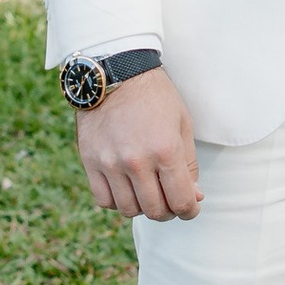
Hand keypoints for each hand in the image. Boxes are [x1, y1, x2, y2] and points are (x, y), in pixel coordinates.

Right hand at [74, 67, 202, 221]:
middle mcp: (137, 161)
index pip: (181, 201)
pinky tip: (126, 187)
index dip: (190, 211)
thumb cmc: (155, 97)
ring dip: (142, 207)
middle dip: (168, 211)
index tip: (190, 207)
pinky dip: (117, 201)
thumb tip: (193, 197)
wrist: (115, 73)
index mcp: (165, 150)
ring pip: (128, 209)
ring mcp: (111, 163)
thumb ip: (188, 164)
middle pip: (155, 211)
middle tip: (170, 200)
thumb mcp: (182, 124)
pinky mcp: (90, 162)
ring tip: (148, 192)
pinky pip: (104, 200)